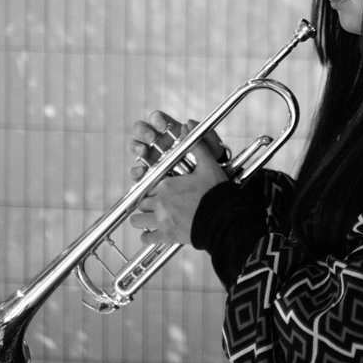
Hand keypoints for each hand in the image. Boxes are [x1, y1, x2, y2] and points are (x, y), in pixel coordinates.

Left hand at [128, 111, 227, 244]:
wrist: (224, 219)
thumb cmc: (216, 192)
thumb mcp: (208, 165)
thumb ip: (196, 145)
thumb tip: (187, 124)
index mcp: (166, 185)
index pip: (148, 185)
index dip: (152, 188)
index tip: (157, 190)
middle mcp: (160, 202)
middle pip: (141, 203)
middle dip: (145, 204)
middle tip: (153, 205)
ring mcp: (162, 221)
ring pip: (138, 221)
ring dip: (141, 220)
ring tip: (147, 219)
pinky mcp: (167, 236)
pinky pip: (148, 238)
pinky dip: (147, 237)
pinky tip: (150, 235)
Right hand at [128, 111, 225, 182]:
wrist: (211, 187)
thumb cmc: (210, 162)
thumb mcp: (213, 148)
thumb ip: (207, 135)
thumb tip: (189, 122)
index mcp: (171, 131)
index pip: (158, 119)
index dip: (157, 119)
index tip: (163, 126)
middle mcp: (158, 142)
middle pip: (141, 129)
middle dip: (144, 131)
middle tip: (152, 138)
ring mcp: (151, 158)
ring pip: (135, 146)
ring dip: (135, 146)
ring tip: (143, 152)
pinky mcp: (147, 175)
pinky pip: (136, 172)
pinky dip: (135, 171)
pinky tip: (142, 172)